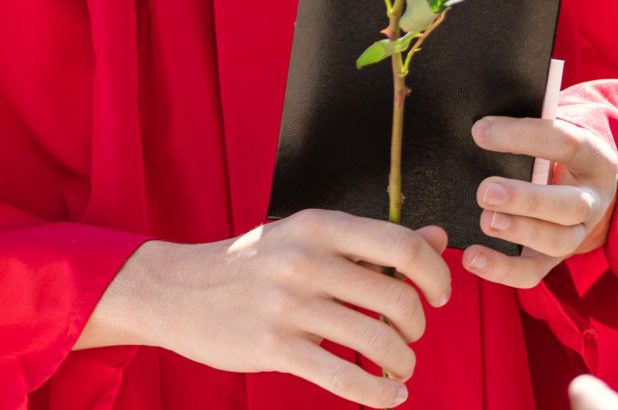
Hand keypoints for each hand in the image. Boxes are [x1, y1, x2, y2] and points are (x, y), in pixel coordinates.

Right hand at [80, 211, 451, 406]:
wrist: (177, 289)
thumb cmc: (255, 263)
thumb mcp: (309, 237)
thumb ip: (373, 241)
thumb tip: (440, 237)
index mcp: (320, 225)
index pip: (403, 245)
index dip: (436, 275)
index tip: (440, 296)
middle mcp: (306, 260)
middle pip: (397, 297)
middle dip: (417, 326)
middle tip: (410, 336)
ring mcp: (288, 305)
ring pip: (377, 340)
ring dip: (402, 362)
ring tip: (400, 367)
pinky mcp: (273, 347)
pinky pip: (344, 377)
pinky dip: (378, 394)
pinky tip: (389, 396)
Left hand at [463, 113, 617, 288]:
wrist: (585, 186)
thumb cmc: (557, 152)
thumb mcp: (556, 134)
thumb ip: (528, 130)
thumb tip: (481, 126)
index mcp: (594, 158)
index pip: (565, 144)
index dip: (524, 137)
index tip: (480, 132)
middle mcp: (592, 200)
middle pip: (570, 204)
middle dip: (526, 199)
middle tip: (486, 191)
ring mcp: (577, 234)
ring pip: (557, 241)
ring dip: (520, 232)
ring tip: (486, 221)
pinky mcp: (554, 259)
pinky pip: (532, 272)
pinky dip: (501, 269)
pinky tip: (473, 257)